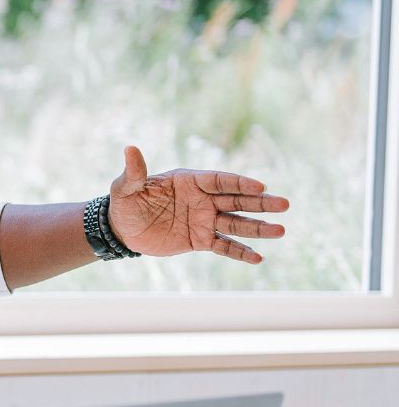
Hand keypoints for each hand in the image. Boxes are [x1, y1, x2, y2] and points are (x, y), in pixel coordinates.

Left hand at [108, 145, 288, 263]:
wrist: (123, 229)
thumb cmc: (125, 203)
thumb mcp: (126, 187)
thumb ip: (134, 172)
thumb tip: (130, 148)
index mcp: (190, 181)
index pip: (219, 180)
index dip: (239, 183)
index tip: (260, 186)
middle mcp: (203, 199)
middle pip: (236, 200)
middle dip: (260, 203)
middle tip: (284, 205)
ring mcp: (204, 220)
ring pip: (236, 224)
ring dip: (258, 228)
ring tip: (280, 231)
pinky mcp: (200, 240)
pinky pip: (224, 246)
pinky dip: (240, 252)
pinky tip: (258, 258)